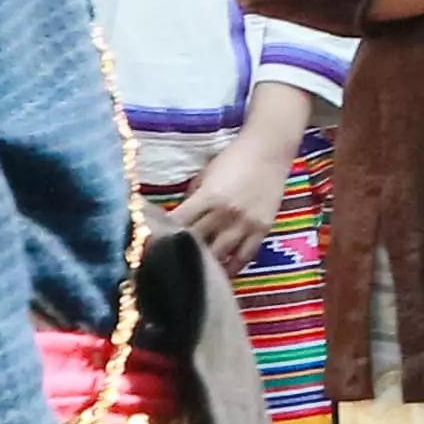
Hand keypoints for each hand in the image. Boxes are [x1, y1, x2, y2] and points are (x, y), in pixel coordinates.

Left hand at [160, 100, 308, 266]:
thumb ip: (193, 199)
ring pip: (220, 256)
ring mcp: (246, 224)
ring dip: (205, 265)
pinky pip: (245, 256)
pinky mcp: (262, 229)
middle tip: (169, 263)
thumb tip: (178, 221)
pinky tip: (221, 273)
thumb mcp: (205, 175)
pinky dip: (232, 267)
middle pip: (197, 243)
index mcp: (209, 197)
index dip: (163, 236)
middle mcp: (226, 214)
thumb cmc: (233, 159)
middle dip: (181, 253)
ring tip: (193, 272)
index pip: (178, 224)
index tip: (152, 245)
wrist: (270, 151)